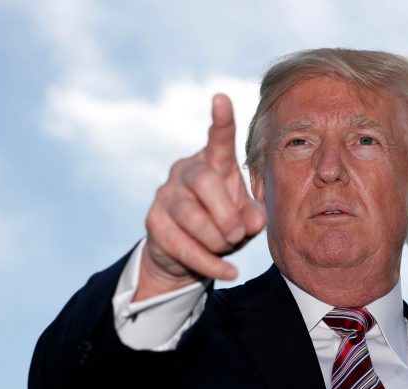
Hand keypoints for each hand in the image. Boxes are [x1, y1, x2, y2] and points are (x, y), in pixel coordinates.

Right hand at [134, 94, 266, 300]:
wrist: (185, 253)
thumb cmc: (222, 223)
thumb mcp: (245, 218)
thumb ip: (253, 216)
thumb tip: (253, 221)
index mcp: (213, 163)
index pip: (217, 139)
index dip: (221, 121)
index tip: (221, 98)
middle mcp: (185, 172)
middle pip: (205, 183)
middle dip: (227, 215)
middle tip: (238, 234)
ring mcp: (165, 196)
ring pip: (194, 219)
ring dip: (219, 241)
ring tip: (228, 248)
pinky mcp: (154, 223)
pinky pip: (184, 246)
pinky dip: (211, 264)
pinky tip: (229, 272)